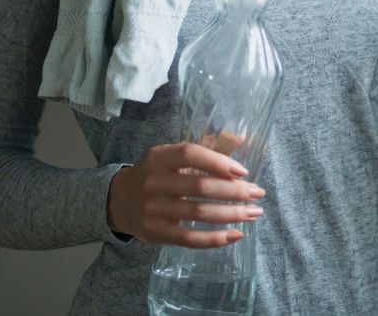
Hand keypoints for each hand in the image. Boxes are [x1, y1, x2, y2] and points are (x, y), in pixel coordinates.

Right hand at [106, 142, 265, 247]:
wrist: (119, 200)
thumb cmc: (157, 173)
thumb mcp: (172, 155)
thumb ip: (206, 147)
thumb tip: (244, 139)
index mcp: (160, 157)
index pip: (191, 154)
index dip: (219, 161)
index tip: (244, 171)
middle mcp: (154, 182)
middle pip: (200, 187)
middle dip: (234, 191)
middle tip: (258, 193)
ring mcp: (153, 209)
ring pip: (199, 213)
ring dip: (232, 214)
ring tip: (254, 213)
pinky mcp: (155, 233)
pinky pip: (189, 238)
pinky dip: (214, 239)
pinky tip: (235, 235)